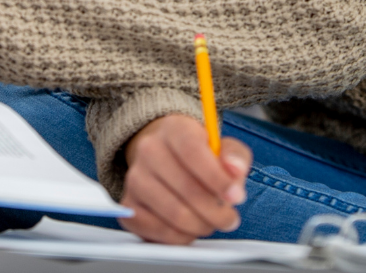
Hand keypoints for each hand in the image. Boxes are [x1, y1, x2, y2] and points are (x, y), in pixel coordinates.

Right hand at [120, 113, 251, 243]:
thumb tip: (234, 170)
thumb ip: (234, 156)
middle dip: (216, 212)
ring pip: (174, 214)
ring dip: (201, 226)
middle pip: (186, 189)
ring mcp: (135, 177)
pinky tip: (190, 228)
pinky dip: (181, 237)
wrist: (164, 156)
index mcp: (174, 128)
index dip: (217, 179)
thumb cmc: (198, 154)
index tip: (236, 197)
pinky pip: (158, 231)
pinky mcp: (129, 204)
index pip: (193, 151)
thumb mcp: (221, 147)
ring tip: (211, 222)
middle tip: (229, 218)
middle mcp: (149, 150)